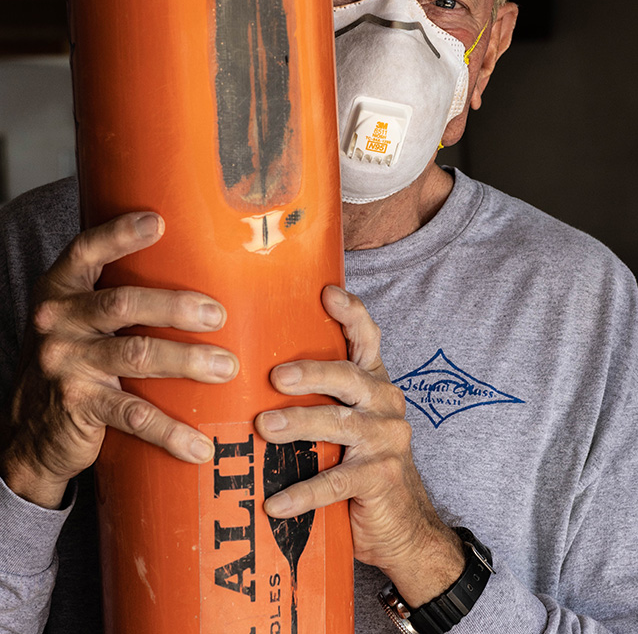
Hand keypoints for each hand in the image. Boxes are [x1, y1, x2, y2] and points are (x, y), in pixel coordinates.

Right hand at [0, 212, 237, 508]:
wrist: (29, 432)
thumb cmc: (74, 358)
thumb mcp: (80, 318)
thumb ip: (115, 292)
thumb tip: (192, 261)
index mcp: (61, 289)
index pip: (86, 250)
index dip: (120, 235)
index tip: (158, 221)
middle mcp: (58, 321)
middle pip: (122, 303)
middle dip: (176, 306)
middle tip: (218, 315)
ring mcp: (67, 364)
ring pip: (135, 356)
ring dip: (187, 361)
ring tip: (227, 368)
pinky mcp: (79, 407)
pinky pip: (133, 415)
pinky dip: (171, 431)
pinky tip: (199, 443)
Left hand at [255, 286, 463, 605]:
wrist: (403, 525)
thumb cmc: (359, 461)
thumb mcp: (344, 420)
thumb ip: (318, 395)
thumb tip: (248, 371)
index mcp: (374, 383)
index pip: (367, 338)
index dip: (351, 313)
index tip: (327, 292)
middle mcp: (385, 404)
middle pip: (349, 377)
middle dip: (313, 372)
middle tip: (276, 376)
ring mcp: (387, 441)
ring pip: (341, 425)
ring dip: (301, 425)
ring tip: (265, 428)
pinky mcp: (380, 479)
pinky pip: (337, 482)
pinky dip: (304, 493)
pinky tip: (275, 502)